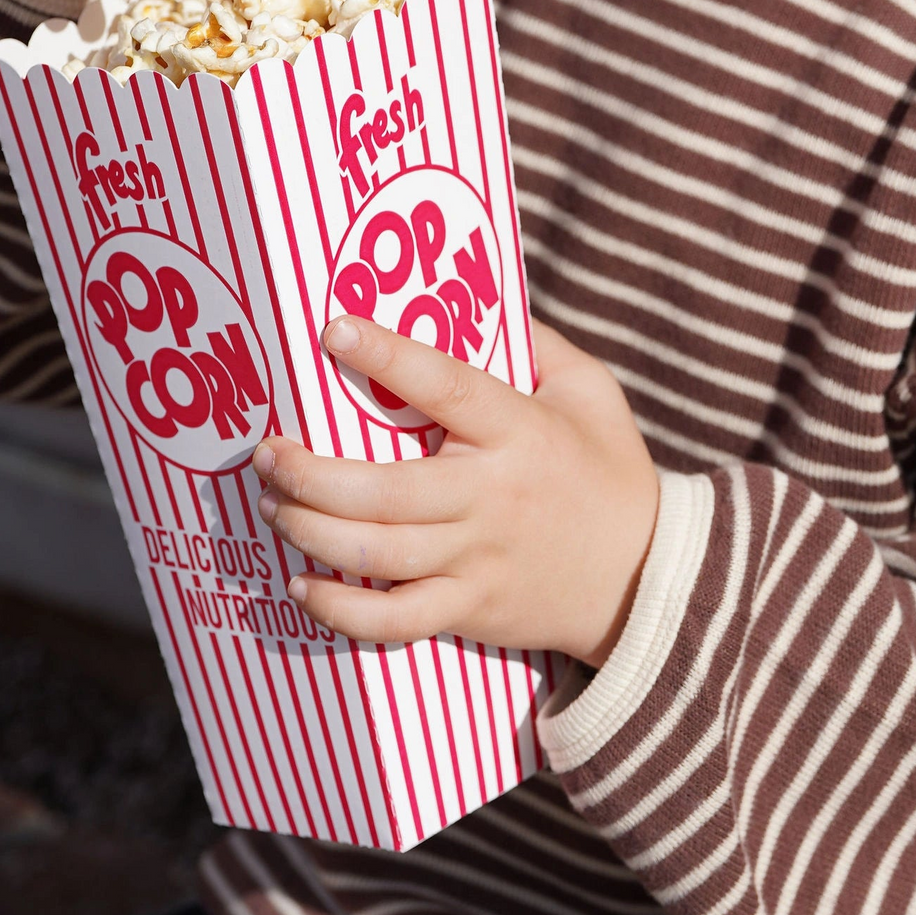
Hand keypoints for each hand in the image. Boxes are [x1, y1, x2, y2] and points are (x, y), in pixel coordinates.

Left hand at [252, 317, 659, 666]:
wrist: (648, 577)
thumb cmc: (610, 470)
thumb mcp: (591, 392)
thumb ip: (540, 344)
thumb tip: (483, 295)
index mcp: (520, 432)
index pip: (446, 388)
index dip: (387, 358)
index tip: (333, 331)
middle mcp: (492, 498)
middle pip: (384, 490)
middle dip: (309, 471)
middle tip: (267, 451)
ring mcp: (477, 559)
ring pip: (375, 553)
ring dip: (308, 529)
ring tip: (273, 504)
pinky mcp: (469, 608)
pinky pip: (393, 620)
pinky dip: (339, 608)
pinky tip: (302, 584)